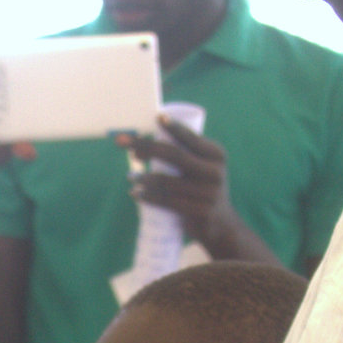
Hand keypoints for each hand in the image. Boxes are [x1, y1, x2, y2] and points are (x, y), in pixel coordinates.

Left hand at [123, 116, 258, 257]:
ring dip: (143, 177)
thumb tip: (138, 148)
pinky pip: (167, 201)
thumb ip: (182, 155)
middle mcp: (215, 171)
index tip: (156, 117)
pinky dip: (148, 197)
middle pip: (173, 155)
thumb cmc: (202, 190)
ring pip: (166, 181)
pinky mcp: (200, 211)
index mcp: (216, 155)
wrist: (221, 225)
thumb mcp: (202, 168)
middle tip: (120, 142)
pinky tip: (136, 193)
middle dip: (144, 145)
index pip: (190, 138)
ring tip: (130, 176)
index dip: (174, 128)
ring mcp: (208, 193)